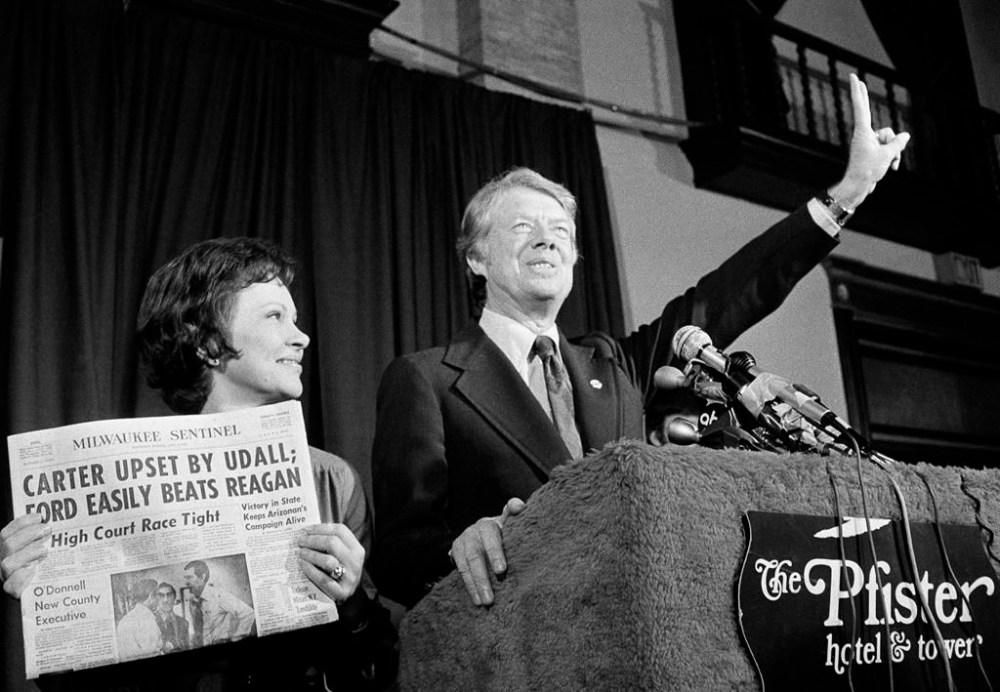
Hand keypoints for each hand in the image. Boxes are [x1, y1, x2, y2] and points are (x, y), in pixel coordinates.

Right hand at [1, 513, 50, 598]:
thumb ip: (44, 538)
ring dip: (27, 553)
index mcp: (9, 551)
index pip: (6, 533)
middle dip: (28, 534)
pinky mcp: (13, 593)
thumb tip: (57, 521)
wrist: (48, 593)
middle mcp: (5, 563)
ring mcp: (7, 578)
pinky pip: (11, 586)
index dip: (21, 523)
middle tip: (48, 529)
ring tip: (45, 550)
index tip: (39, 516)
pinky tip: (33, 569)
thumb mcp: (46, 549)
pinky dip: (21, 576)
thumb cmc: (49, 567)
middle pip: (8, 545)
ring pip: (8, 563)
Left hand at [296, 523, 364, 602]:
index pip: (340, 531)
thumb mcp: (341, 556)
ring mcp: (350, 578)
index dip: (321, 528)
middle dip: (313, 540)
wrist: (346, 598)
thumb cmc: (338, 572)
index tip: (306, 529)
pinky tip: (302, 565)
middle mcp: (355, 562)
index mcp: (357, 549)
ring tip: (299, 553)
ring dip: (310, 554)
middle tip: (299, 541)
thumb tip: (307, 531)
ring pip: (328, 560)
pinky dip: (310, 570)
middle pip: (333, 543)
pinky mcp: (341, 592)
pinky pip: (323, 579)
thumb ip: (331, 544)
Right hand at [450, 497, 525, 606]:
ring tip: (484, 603)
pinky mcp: (454, 553)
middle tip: (491, 598)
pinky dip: (468, 586)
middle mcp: (472, 532)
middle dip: (483, 578)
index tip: (502, 570)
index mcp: (488, 525)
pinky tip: (476, 600)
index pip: (491, 537)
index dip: (495, 553)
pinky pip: (460, 571)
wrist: (482, 532)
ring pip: (466, 566)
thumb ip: (514, 514)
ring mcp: (462, 542)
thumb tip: (520, 505)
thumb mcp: (510, 523)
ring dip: (474, 586)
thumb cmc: (503, 531)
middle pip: (476, 556)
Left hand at [833, 73, 910, 207]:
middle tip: (857, 80)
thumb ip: (898, 143)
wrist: (858, 188)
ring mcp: (868, 143)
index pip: (861, 107)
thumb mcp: (887, 155)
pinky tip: (892, 168)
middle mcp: (863, 134)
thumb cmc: (868, 170)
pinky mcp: (872, 152)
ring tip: (890, 163)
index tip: (854, 77)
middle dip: (864, 98)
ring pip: (888, 138)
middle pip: (870, 113)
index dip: (858, 91)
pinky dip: (892, 157)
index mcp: (862, 132)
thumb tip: (905, 136)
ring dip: (894, 150)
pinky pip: (888, 148)